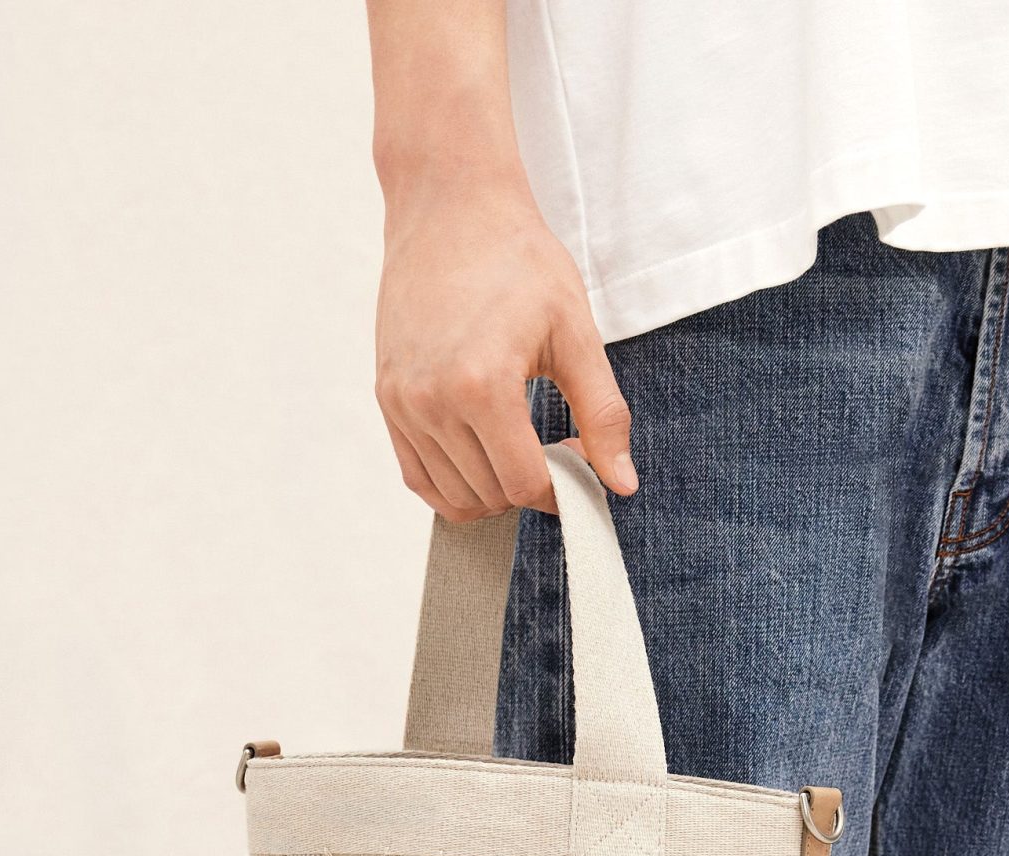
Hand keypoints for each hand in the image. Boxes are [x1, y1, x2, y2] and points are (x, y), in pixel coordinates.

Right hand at [375, 178, 635, 522]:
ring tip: (520, 444)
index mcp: (482, 385)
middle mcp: (432, 400)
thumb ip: (603, 415)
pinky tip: (484, 456)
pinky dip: (454, 486)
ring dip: (494, 489)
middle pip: (490, 495)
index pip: (524, 485)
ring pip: (453, 496)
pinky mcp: (387, 397)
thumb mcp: (575, 333)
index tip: (578, 457)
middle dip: (531, 486)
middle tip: (554, 445)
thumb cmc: (518, 259)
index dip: (560, 487)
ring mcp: (402, 402)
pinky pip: (417, 478)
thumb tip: (621, 485)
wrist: (450, 206)